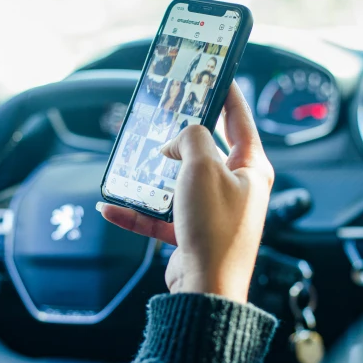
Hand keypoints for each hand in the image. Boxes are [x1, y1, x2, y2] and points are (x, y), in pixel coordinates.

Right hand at [97, 82, 273, 302]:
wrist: (205, 288)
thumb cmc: (215, 229)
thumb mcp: (202, 168)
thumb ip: (190, 140)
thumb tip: (177, 142)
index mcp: (251, 168)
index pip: (240, 119)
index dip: (227, 94)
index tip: (216, 74)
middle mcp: (235, 188)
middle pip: (205, 150)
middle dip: (181, 135)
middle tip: (165, 115)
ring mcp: (213, 211)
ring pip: (178, 182)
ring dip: (152, 176)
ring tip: (131, 163)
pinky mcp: (191, 233)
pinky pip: (160, 216)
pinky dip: (137, 211)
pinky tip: (111, 207)